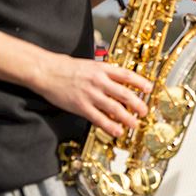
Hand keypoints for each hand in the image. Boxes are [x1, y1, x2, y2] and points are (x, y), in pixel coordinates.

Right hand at [33, 53, 151, 137]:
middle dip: (137, 103)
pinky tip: (117, 131)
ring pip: (114, 107)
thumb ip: (103, 73)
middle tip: (144, 111)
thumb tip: (118, 81)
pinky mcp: (80, 106)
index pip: (126, 75)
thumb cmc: (65, 67)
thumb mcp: (89, 64)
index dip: (140, 82)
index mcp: (101, 68)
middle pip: (124, 93)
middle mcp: (98, 81)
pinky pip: (99, 118)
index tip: (149, 89)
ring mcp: (90, 94)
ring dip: (127, 117)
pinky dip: (110, 126)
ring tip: (134, 124)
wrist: (45, 70)